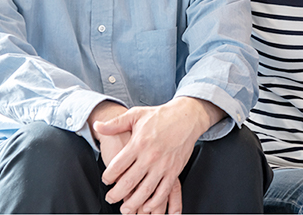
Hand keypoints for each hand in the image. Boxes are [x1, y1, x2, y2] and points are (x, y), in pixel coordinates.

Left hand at [94, 97, 224, 214]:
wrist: (187, 116)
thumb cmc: (161, 116)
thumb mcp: (136, 115)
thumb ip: (115, 123)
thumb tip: (97, 126)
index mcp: (138, 143)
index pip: (117, 167)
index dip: (108, 177)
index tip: (106, 180)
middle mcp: (150, 156)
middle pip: (128, 182)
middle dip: (116, 195)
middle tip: (111, 198)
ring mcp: (163, 165)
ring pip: (144, 192)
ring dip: (133, 203)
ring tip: (126, 208)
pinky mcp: (174, 170)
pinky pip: (163, 191)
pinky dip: (154, 202)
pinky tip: (147, 205)